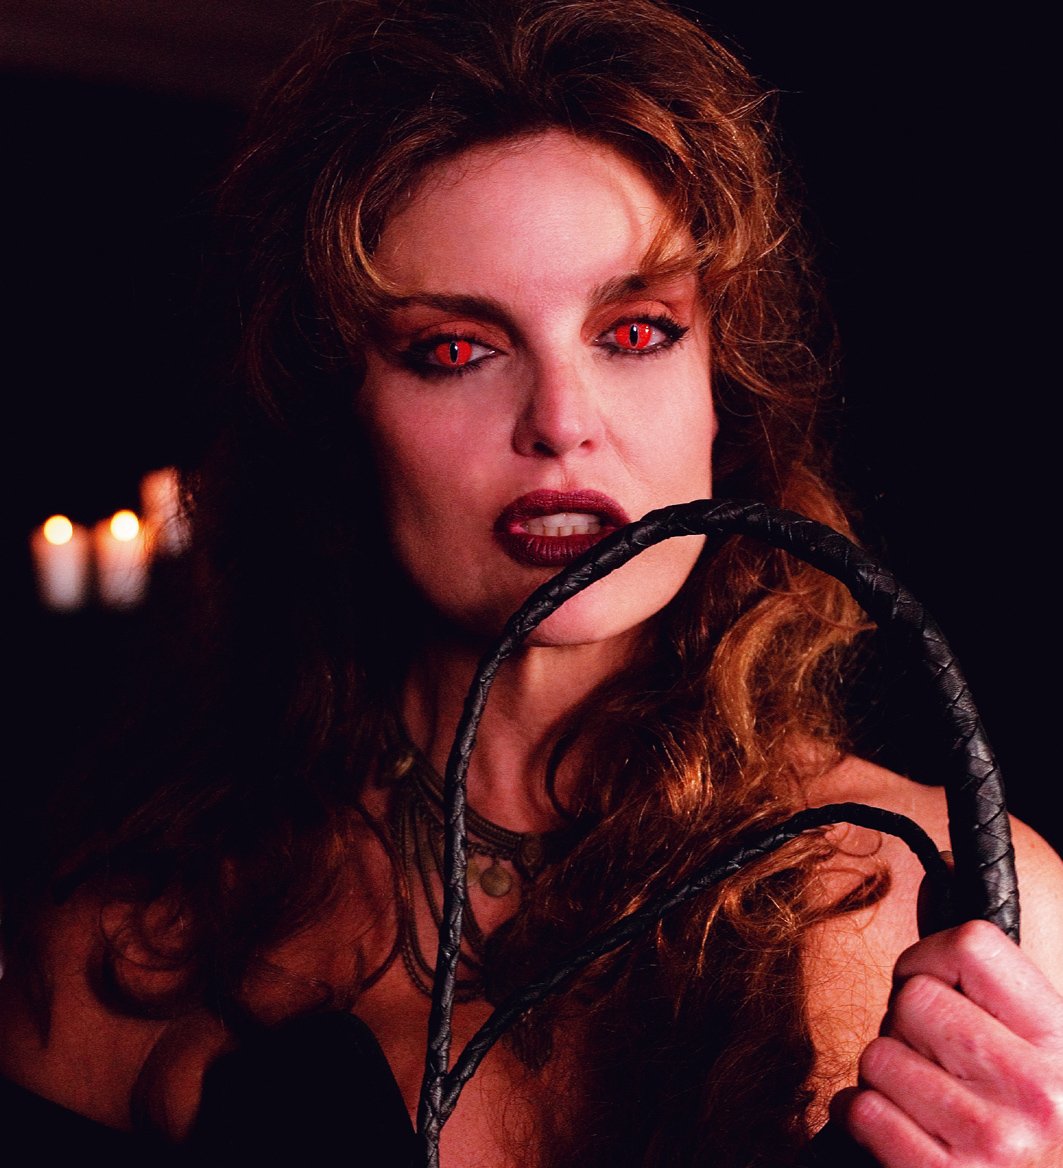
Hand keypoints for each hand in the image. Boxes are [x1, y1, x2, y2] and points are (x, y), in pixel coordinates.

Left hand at [831, 919, 1062, 1166]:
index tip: (936, 985)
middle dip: (905, 1025)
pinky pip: (861, 1110)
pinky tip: (899, 1128)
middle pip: (911, 1000)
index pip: (972, 945)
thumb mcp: (1032, 1040)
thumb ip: (980, 967)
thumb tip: (940, 876)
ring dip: (885, 1076)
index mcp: (1061, 1041)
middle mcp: (1037, 1092)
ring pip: (877, 1055)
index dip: (932, 958)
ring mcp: (993, 1143)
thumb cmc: (1027, 1120)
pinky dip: (862, 1116)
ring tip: (923, 1099)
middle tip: (933, 1058)